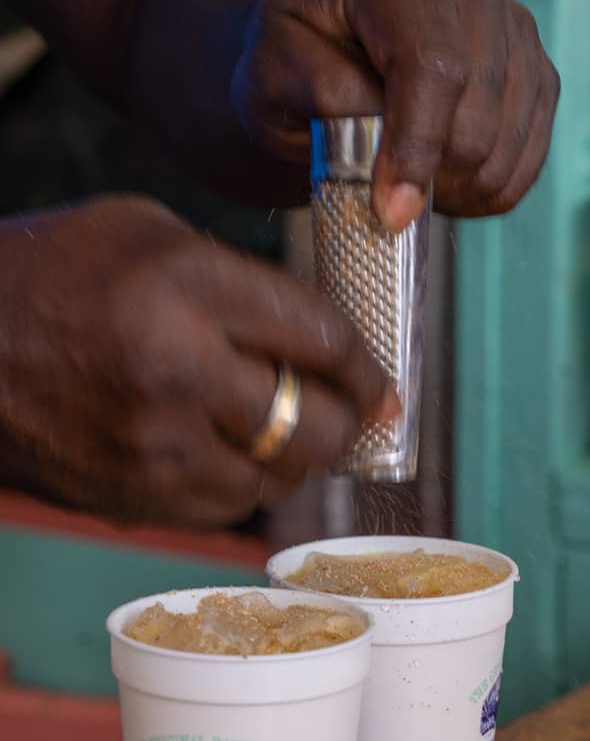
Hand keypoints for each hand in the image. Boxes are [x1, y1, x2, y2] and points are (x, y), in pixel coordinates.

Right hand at [0, 196, 396, 525]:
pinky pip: (227, 508)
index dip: (368, 367)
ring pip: (278, 480)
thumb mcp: (152, 232)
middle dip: (347, 422)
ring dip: (295, 458)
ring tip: (282, 429)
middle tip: (350, 413)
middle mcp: (175, 374)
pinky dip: (243, 483)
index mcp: (185, 289)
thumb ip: (243, 283)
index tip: (382, 384)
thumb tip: (320, 340)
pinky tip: (227, 451)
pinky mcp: (131, 498)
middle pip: (314, 428)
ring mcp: (152, 448)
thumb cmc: (56, 271)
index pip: (320, 340)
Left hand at [232, 0, 559, 231]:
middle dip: (432, 176)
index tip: (392, 211)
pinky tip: (444, 185)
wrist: (329, 42)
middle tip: (384, 195)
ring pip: (507, 146)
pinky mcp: (537, 77)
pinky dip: (487, 193)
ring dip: (459, 190)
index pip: (433, 65)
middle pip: (478, 115)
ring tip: (411, 185)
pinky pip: (528, 163)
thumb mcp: (270, 70)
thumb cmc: (297, 56)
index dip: (417, 146)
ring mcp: (516, 31)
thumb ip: (319, 91)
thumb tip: (383, 139)